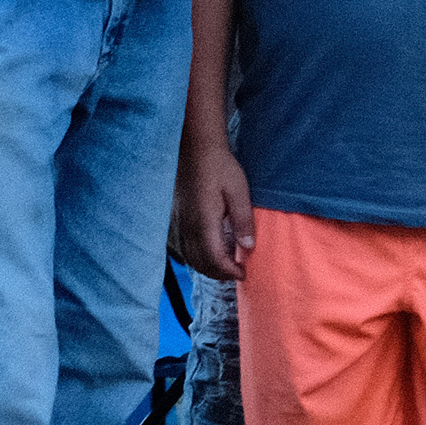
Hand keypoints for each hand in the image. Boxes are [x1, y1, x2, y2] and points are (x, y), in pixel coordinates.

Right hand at [173, 141, 256, 282]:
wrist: (196, 150)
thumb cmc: (220, 167)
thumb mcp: (239, 191)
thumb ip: (243, 220)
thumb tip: (247, 247)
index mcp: (204, 222)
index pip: (214, 259)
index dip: (228, 271)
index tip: (243, 273)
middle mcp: (188, 227)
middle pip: (200, 263)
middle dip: (219, 274)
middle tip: (237, 272)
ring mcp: (180, 223)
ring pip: (190, 257)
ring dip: (208, 267)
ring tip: (227, 265)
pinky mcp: (177, 218)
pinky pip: (184, 247)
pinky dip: (197, 257)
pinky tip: (211, 252)